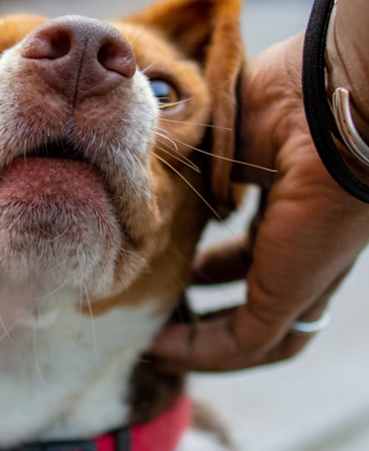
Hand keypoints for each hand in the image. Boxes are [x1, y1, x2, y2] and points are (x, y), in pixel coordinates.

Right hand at [150, 34, 368, 370]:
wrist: (320, 103)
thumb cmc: (280, 100)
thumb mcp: (217, 136)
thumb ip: (183, 164)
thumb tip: (129, 170)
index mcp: (292, 207)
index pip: (252, 255)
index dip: (209, 269)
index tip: (166, 270)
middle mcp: (301, 248)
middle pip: (254, 297)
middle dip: (203, 310)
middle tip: (157, 311)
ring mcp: (302, 274)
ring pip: (254, 334)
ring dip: (200, 344)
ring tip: (152, 341)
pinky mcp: (290, 292)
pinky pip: (241, 341)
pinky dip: (198, 350)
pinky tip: (156, 345)